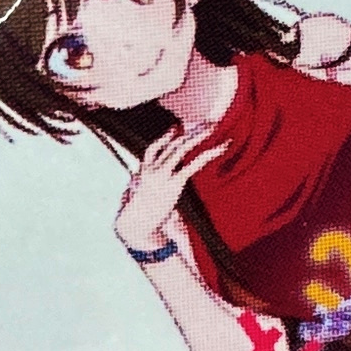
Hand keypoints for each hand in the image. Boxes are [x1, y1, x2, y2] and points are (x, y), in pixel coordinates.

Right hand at [110, 117, 227, 260]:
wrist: (134, 225)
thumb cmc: (133, 217)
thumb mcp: (131, 197)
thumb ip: (134, 187)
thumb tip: (132, 184)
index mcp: (142, 171)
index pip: (153, 148)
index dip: (165, 137)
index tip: (176, 128)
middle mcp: (151, 168)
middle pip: (172, 145)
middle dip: (189, 133)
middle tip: (204, 125)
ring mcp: (162, 174)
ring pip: (181, 148)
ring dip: (198, 136)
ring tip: (211, 128)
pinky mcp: (173, 183)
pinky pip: (192, 164)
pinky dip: (207, 155)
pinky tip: (218, 149)